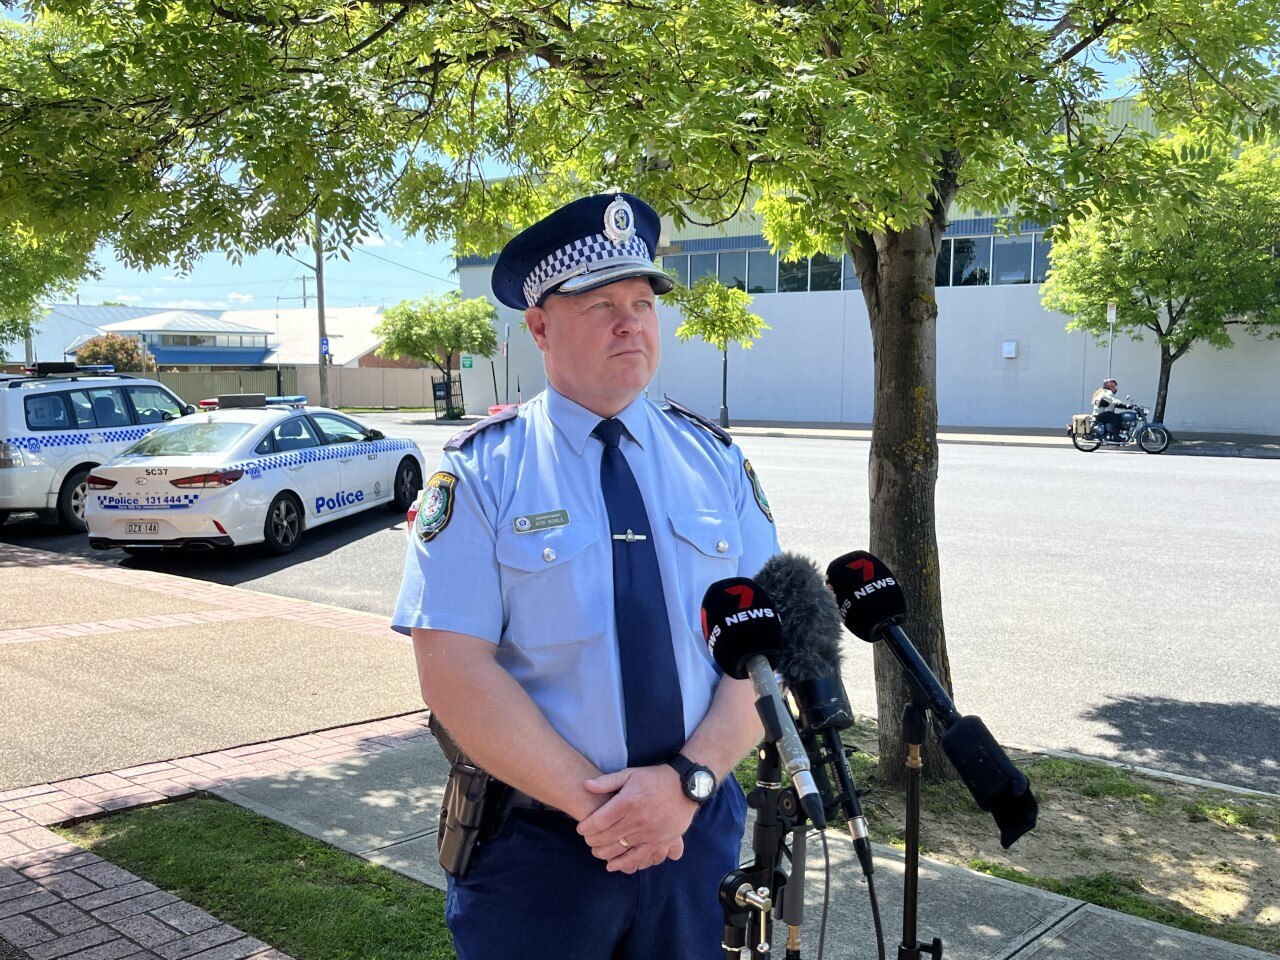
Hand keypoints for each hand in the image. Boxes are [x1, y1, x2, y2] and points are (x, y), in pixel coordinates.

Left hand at [576, 765, 697, 871]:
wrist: (685, 786)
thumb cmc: (654, 778)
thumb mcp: (630, 773)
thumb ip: (607, 781)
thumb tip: (586, 785)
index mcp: (627, 801)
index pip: (599, 821)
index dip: (586, 827)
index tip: (581, 829)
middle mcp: (637, 819)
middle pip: (607, 836)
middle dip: (593, 841)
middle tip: (588, 841)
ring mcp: (649, 832)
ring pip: (620, 848)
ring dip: (604, 852)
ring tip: (597, 851)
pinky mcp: (660, 841)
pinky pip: (639, 857)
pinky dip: (624, 863)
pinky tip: (613, 866)